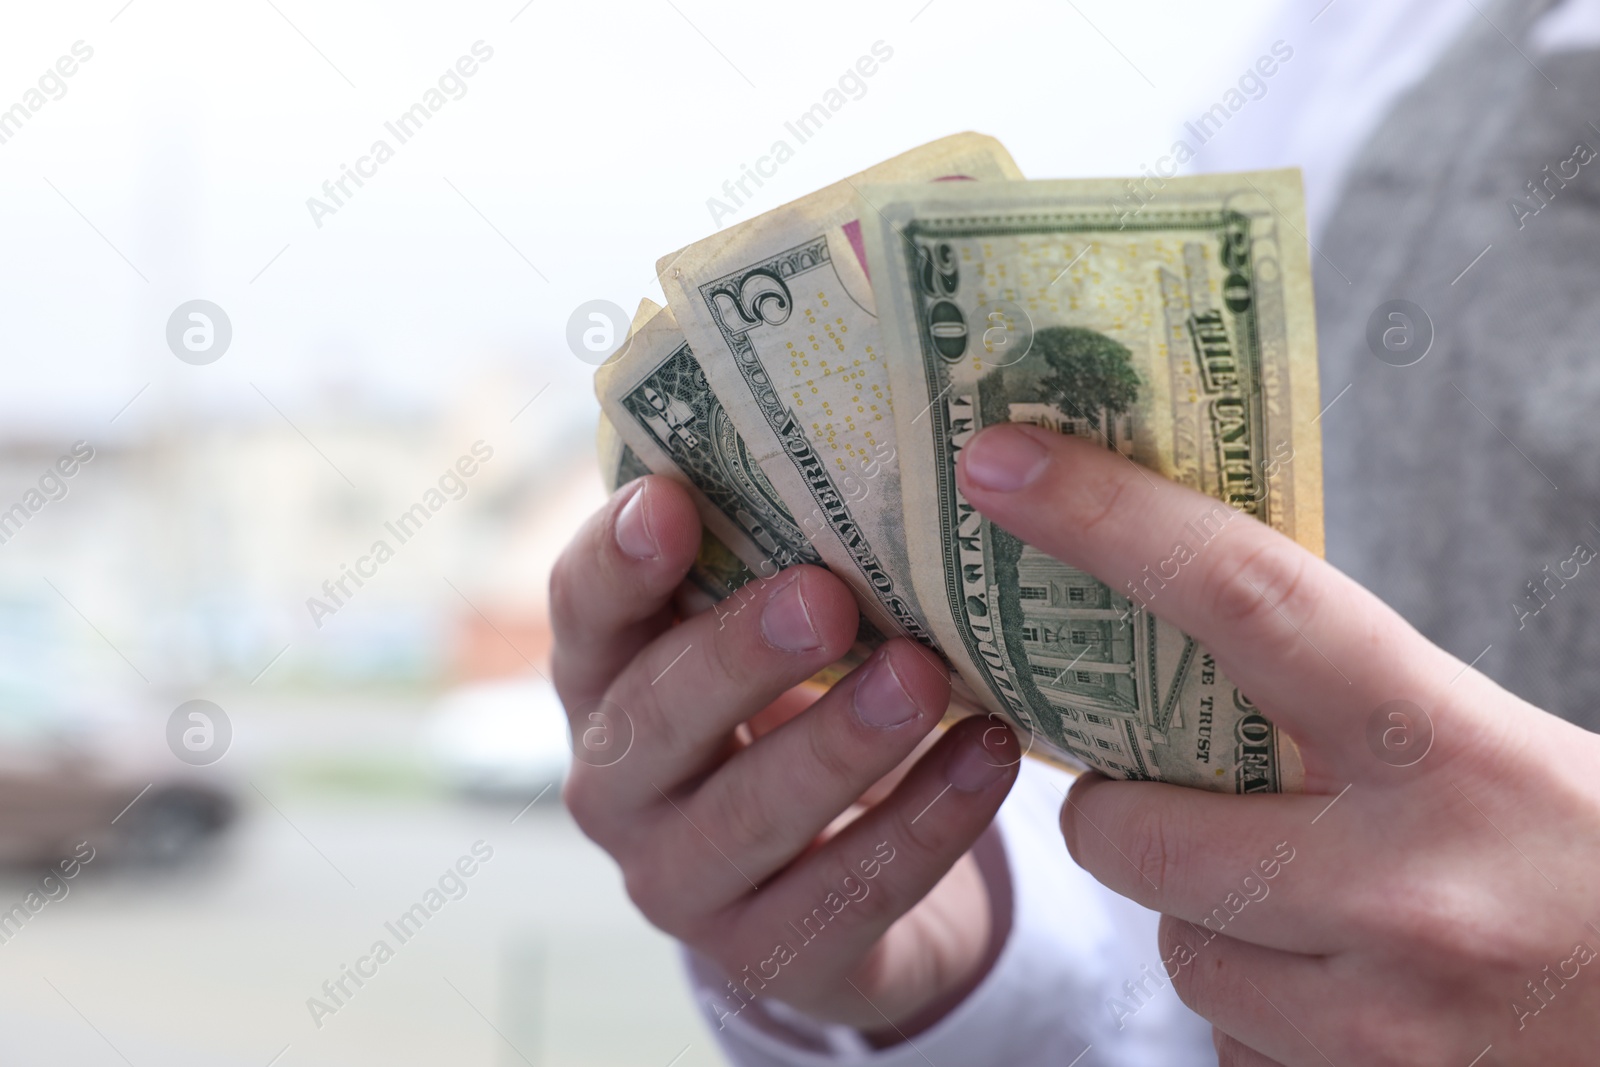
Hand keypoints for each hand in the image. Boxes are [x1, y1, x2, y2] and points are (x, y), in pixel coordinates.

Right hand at [550, 476, 1019, 1036]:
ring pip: (747, 816)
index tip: (671, 500)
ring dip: (838, 743)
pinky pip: (847, 894)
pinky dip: (923, 823)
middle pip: (653, 719)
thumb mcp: (767, 633)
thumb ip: (773, 554)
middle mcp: (618, 785)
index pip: (581, 613)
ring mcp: (682, 883)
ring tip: (923, 677)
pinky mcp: (770, 956)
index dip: (616, 561)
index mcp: (606, 680)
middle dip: (737, 655)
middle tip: (824, 596)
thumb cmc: (796, 708)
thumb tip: (862, 424)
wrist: (839, 881)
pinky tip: (989, 755)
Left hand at [957, 423, 1599, 1065]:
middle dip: (1118, 811)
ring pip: (1181, 952)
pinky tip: (1353, 992)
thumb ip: (1354, 703)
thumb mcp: (1498, 749)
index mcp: (1454, 749)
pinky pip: (1237, 1043)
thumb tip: (1188, 637)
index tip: (1001, 461)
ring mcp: (1386, 1027)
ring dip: (1207, 919)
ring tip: (1307, 902)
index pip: (1245, 598)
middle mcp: (1409, 892)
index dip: (1106, 517)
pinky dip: (1268, 1010)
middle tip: (1165, 791)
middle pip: (1131, 831)